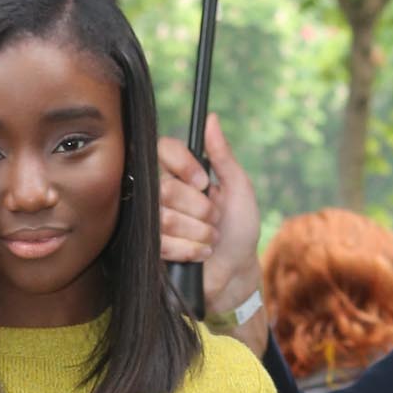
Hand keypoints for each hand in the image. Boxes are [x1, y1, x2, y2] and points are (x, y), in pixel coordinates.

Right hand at [158, 113, 262, 332]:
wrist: (236, 273)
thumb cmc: (240, 229)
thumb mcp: (239, 188)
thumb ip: (223, 155)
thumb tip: (212, 119)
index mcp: (182, 173)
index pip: (163, 150)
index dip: (184, 165)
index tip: (205, 182)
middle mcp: (163, 193)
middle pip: (165, 188)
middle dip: (199, 208)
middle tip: (214, 218)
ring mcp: (154, 222)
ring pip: (164, 218)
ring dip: (198, 231)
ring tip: (211, 238)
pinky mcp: (152, 249)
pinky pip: (162, 243)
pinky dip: (190, 250)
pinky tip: (201, 254)